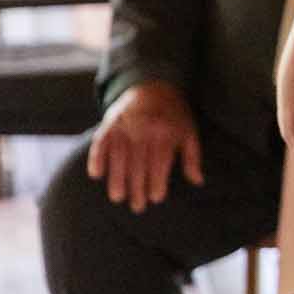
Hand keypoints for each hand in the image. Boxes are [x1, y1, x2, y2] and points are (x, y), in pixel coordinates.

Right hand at [88, 80, 201, 212]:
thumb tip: (198, 181)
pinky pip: (100, 143)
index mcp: (166, 132)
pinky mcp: (109, 123)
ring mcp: (125, 126)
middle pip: (138, 163)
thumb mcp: (189, 132)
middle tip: (137, 207)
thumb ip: (192, 157)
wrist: (153, 86)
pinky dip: (96, 158)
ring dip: (116, 179)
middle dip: (137, 187)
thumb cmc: (174, 115)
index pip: (159, 162)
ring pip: (118, 156)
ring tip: (117, 197)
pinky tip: (96, 174)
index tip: (155, 199)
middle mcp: (144, 129)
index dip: (157, 181)